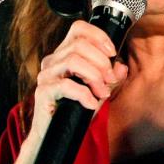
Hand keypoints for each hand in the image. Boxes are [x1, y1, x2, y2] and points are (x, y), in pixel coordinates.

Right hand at [29, 20, 128, 140]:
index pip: (79, 29)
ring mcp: (46, 75)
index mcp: (65, 53)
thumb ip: (111, 77)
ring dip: (94, 77)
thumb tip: (121, 67)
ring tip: (102, 93)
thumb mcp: (100, 89)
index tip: (112, 53)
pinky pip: (66, 85)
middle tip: (110, 79)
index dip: (98, 36)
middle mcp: (53, 60)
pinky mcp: (43, 92)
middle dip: (101, 61)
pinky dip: (84, 94)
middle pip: (80, 45)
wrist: (58, 135)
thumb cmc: (77, 108)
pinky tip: (92, 104)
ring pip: (73, 61)